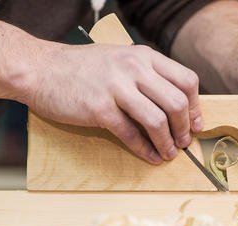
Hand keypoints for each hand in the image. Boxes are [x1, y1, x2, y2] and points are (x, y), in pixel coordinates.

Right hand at [24, 43, 201, 163]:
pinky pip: (130, 133)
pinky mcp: (99, 108)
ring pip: (157, 120)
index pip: (186, 80)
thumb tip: (173, 103)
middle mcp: (134, 68)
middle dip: (184, 128)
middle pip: (176, 102)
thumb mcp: (120, 59)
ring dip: (167, 142)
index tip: (195, 123)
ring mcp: (116, 88)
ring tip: (169, 153)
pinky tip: (149, 156)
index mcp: (144, 56)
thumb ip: (146, 75)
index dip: (196, 106)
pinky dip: (144, 149)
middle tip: (183, 142)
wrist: (41, 69)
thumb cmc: (81, 67)